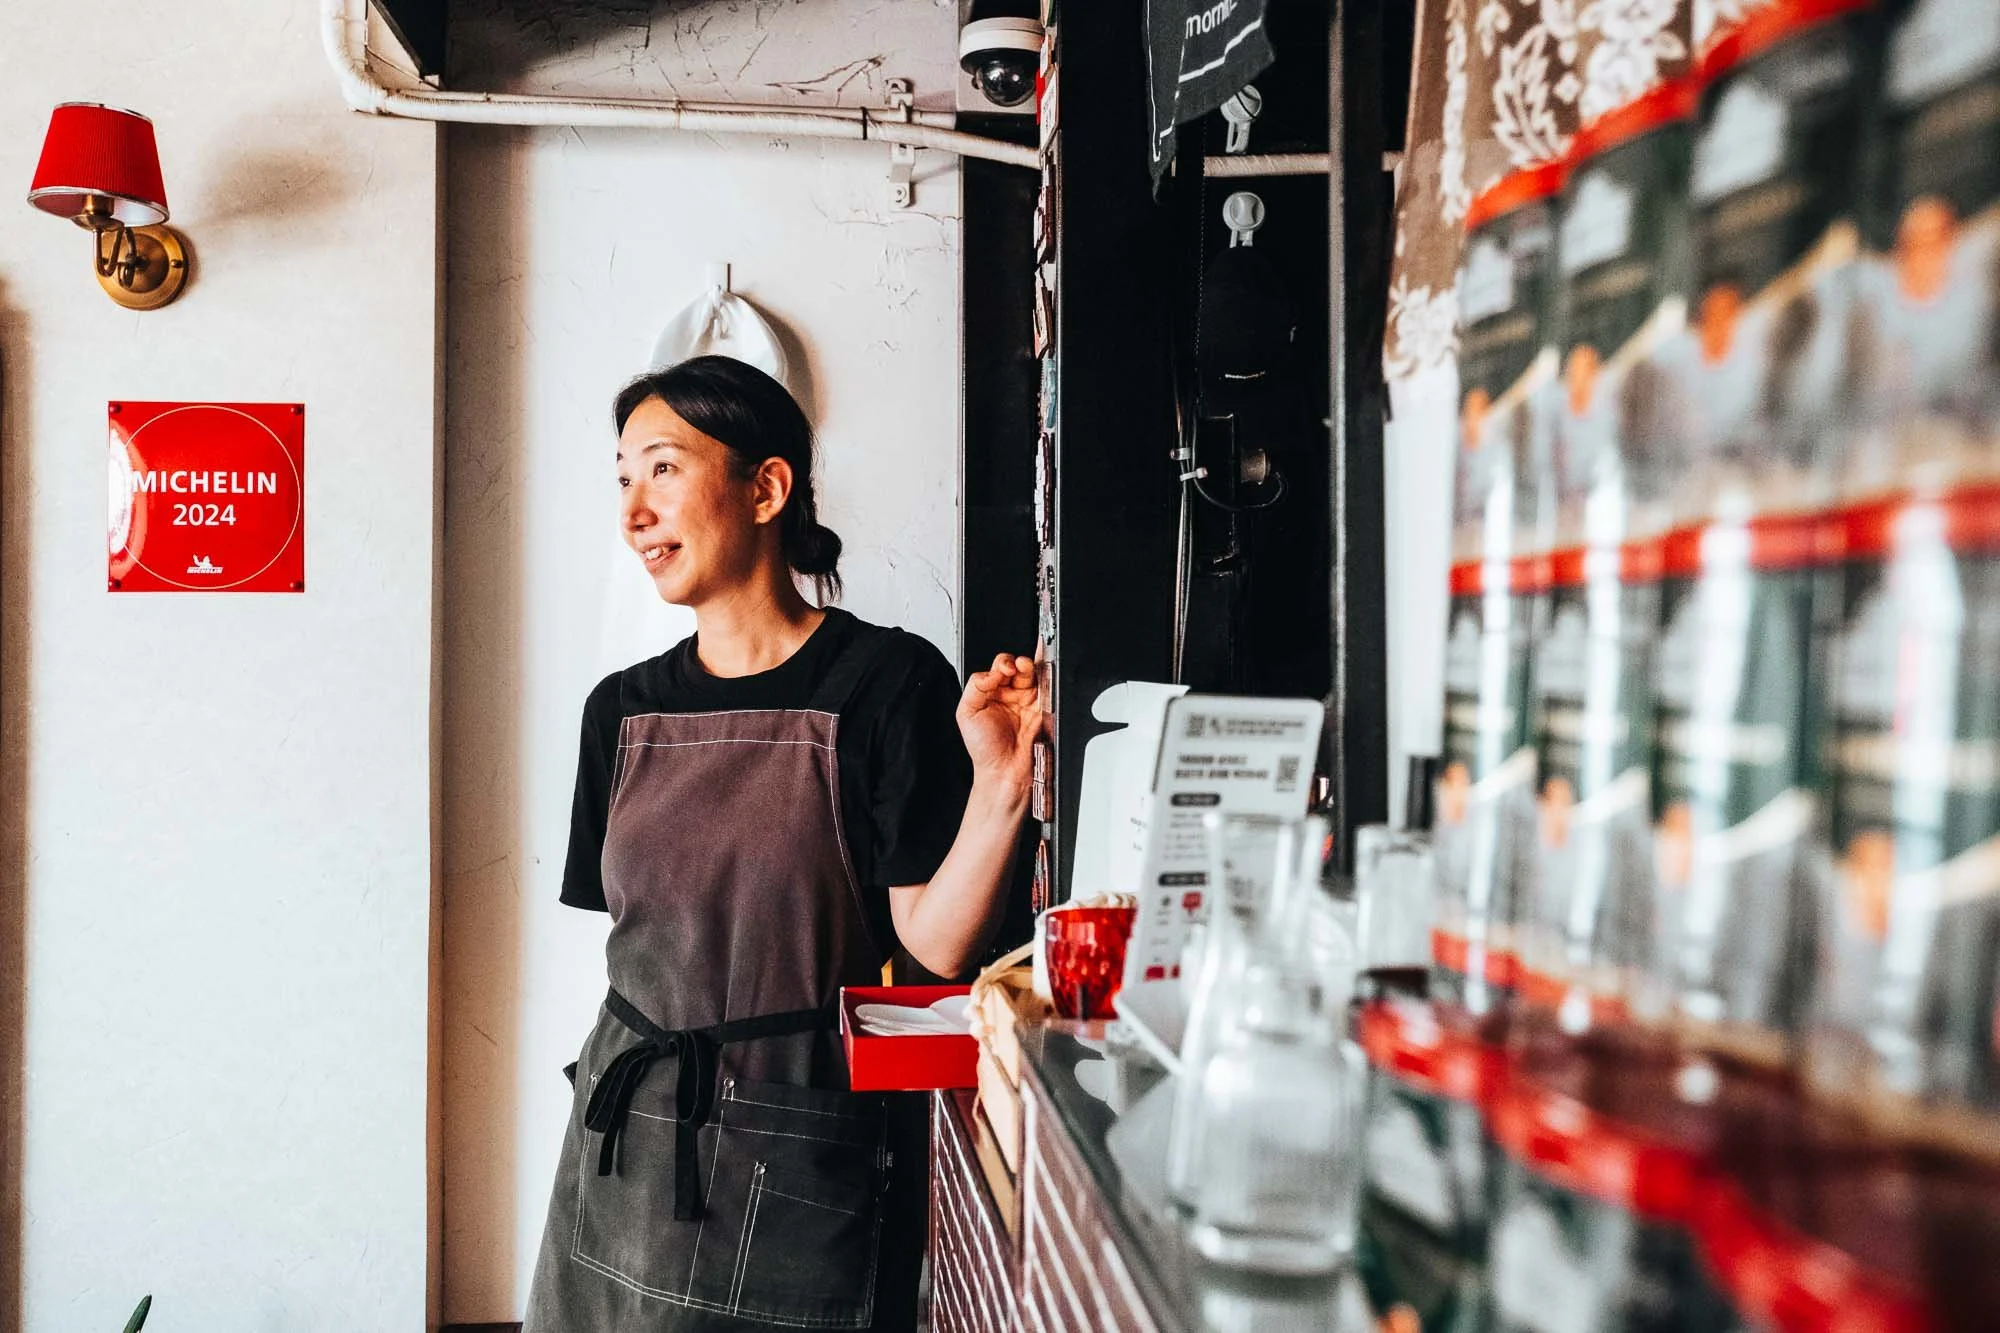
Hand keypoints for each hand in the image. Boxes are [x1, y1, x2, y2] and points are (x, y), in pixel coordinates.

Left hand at [957, 651, 1040, 806]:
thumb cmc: (984, 749)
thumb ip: (975, 687)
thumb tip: (991, 672)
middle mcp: (1009, 695)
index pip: (997, 668)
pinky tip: (1040, 675)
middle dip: (1016, 662)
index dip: (1000, 665)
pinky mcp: (1043, 709)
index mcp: (989, 693)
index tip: (1001, 672)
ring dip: (1030, 666)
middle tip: (1014, 669)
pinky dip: (1045, 679)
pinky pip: (1047, 689)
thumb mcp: (966, 713)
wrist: (1004, 771)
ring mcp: (1026, 701)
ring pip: (1032, 674)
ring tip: (1025, 668)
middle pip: (1017, 666)